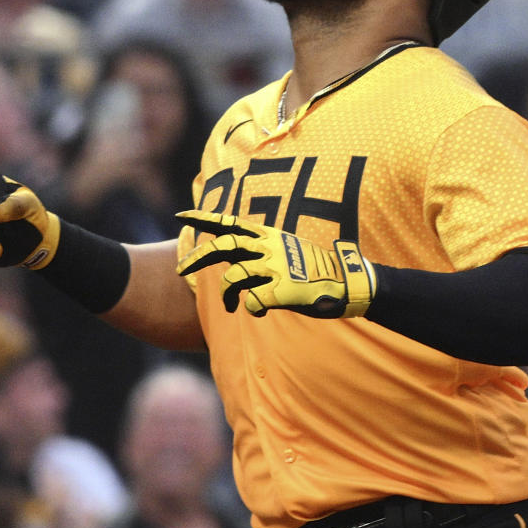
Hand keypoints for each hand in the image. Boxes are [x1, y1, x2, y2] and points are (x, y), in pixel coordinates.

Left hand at [176, 210, 375, 317]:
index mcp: (268, 235)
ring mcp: (275, 268)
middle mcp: (268, 248)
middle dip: (197, 258)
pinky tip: (260, 312)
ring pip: (233, 277)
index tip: (180, 215)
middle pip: (223, 246)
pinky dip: (252, 310)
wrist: (346, 281)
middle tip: (181, 270)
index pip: (230, 222)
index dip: (203, 218)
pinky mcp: (282, 290)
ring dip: (225, 294)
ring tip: (227, 306)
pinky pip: (253, 302)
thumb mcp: (286, 249)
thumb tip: (235, 258)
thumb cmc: (315, 269)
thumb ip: (261, 250)